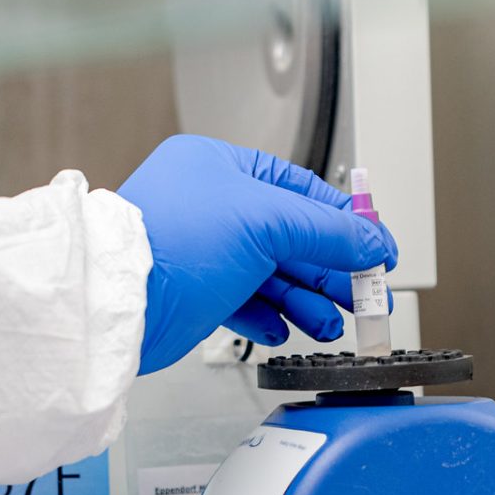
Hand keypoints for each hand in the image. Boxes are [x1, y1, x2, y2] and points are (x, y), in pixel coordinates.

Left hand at [117, 136, 398, 373]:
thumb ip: (328, 231)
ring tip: (329, 323)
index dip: (344, 222)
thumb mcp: (267, 222)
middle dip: (330, 270)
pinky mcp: (192, 291)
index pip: (302, 188)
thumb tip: (371, 242)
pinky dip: (268, 315)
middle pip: (290, 236)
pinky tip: (284, 328)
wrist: (118, 304)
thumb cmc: (171, 244)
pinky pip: (244, 301)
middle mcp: (208, 203)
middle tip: (365, 295)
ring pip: (270, 273)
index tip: (375, 250)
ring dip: (305, 300)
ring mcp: (200, 249)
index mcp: (220, 166)